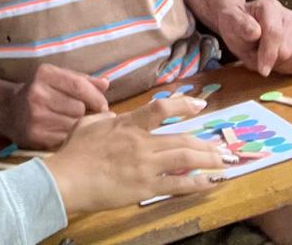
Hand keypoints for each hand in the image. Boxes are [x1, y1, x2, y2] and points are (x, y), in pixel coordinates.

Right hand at [0, 64, 109, 148]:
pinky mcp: (35, 135)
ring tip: (74, 124)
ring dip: (79, 127)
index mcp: (45, 74)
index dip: (96, 98)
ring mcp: (35, 115)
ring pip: (74, 125)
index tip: (103, 106)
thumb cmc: (39, 91)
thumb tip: (106, 84)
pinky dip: (69, 138)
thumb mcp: (56, 78)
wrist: (7, 110)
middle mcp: (38, 93)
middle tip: (85, 116)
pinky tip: (64, 133)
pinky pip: (65, 139)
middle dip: (87, 113)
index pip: (79, 85)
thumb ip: (82, 80)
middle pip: (79, 108)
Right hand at [44, 96, 225, 215]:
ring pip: (185, 158)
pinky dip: (196, 183)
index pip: (160, 109)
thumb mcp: (89, 123)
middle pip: (181, 138)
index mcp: (127, 124)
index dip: (183, 105)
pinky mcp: (145, 187)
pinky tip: (210, 183)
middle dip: (205, 143)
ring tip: (223, 162)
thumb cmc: (75, 150)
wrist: (68, 178)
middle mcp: (141, 143)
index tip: (199, 106)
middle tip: (222, 146)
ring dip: (207, 159)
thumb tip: (116, 117)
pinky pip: (177, 185)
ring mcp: (145, 166)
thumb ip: (106, 118)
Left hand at [217, 0, 291, 76]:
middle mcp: (290, 16)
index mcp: (270, 7)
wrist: (244, 27)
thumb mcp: (231, 24)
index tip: (261, 69)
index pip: (275, 34)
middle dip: (273, 62)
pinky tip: (285, 64)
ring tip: (271, 60)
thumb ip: (241, 26)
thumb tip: (255, 31)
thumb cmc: (237, 27)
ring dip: (284, 66)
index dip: (268, 55)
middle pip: (287, 51)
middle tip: (260, 60)